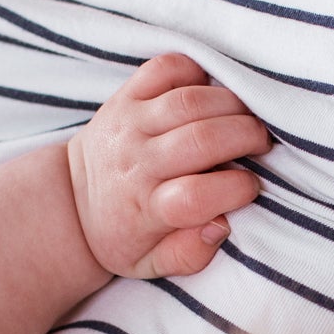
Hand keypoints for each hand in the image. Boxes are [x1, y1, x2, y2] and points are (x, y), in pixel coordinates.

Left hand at [68, 55, 269, 280]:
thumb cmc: (124, 234)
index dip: (238, 189)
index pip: (196, 197)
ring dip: (233, 105)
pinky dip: (196, 72)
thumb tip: (221, 226)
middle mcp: (135, 163)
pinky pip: (166, 69)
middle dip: (247, 137)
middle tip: (262, 145)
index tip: (251, 187)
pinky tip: (209, 92)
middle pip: (202, 140)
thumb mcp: (151, 264)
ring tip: (245, 119)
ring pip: (191, 101)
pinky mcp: (126, 95)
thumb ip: (190, 256)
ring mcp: (128, 123)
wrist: (71, 198)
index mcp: (143, 209)